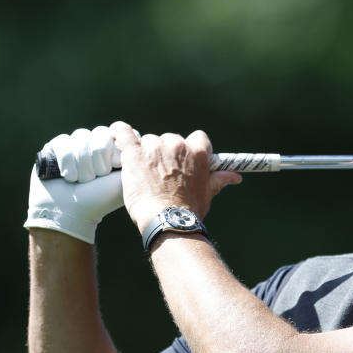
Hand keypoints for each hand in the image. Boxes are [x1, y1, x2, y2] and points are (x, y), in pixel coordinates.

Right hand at [24, 127, 124, 243]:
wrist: (71, 212)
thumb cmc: (101, 198)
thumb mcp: (125, 178)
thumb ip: (134, 157)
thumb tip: (138, 137)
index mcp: (115, 149)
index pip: (119, 132)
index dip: (115, 151)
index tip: (114, 169)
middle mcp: (96, 143)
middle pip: (100, 133)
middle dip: (99, 160)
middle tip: (96, 178)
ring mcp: (76, 144)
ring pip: (81, 136)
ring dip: (82, 163)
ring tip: (81, 180)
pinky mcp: (56, 147)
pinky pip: (63, 142)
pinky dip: (66, 161)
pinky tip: (67, 176)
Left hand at [110, 122, 241, 232]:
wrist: (168, 219)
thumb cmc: (189, 209)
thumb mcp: (208, 193)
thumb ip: (220, 179)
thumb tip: (236, 177)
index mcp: (198, 153)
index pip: (197, 138)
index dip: (190, 147)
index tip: (184, 158)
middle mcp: (177, 146)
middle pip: (170, 139)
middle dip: (165, 153)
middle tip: (161, 173)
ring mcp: (155, 148)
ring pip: (148, 141)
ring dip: (145, 153)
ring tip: (142, 172)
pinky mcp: (134, 154)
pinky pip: (123, 134)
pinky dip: (119, 132)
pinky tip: (116, 133)